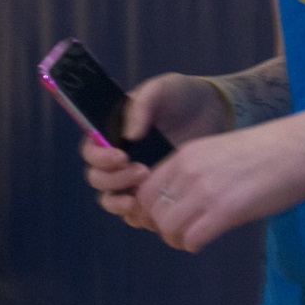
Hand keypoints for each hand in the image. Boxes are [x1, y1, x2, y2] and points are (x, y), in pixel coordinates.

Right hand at [81, 72, 227, 231]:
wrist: (213, 111)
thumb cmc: (181, 96)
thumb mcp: (162, 88)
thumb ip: (142, 105)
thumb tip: (129, 135)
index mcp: (111, 133)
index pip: (91, 151)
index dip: (100, 157)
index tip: (122, 156)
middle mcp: (118, 158)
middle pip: (98, 179)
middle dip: (114, 180)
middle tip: (142, 172)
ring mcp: (135, 178)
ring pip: (112, 200)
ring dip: (120, 203)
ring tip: (142, 199)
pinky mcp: (155, 193)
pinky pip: (136, 213)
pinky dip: (139, 216)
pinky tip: (155, 210)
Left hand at [133, 114, 304, 252]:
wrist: (303, 148)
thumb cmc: (267, 151)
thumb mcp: (217, 152)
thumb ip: (194, 171)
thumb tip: (179, 198)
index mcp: (185, 155)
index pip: (144, 189)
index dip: (149, 210)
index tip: (165, 218)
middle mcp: (188, 171)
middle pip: (151, 211)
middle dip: (160, 227)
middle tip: (178, 232)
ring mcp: (205, 190)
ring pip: (167, 227)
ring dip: (175, 239)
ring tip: (191, 239)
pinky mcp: (226, 211)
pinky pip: (192, 238)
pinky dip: (192, 245)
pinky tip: (203, 242)